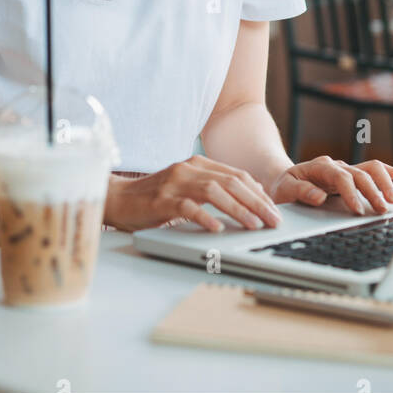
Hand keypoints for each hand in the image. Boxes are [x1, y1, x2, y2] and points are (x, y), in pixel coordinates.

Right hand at [105, 154, 282, 233]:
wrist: (118, 198)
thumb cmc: (155, 197)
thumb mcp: (186, 187)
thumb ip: (212, 188)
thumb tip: (248, 198)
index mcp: (197, 164)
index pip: (237, 175)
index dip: (258, 192)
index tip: (274, 210)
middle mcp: (188, 169)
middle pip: (231, 182)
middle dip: (257, 202)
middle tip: (273, 220)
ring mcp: (175, 183)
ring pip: (214, 192)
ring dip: (238, 209)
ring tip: (254, 225)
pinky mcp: (162, 200)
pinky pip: (188, 208)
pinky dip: (205, 217)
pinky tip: (218, 229)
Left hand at [269, 157, 392, 214]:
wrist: (284, 180)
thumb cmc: (284, 187)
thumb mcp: (284, 190)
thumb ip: (300, 192)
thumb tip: (319, 196)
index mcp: (319, 167)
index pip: (340, 176)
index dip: (351, 193)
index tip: (358, 210)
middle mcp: (335, 166)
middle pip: (360, 173)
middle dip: (373, 191)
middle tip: (381, 210)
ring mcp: (345, 169)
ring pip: (371, 169)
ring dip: (384, 183)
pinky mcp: (352, 176)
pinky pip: (374, 170)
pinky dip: (389, 173)